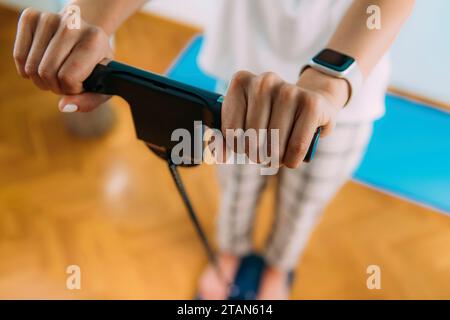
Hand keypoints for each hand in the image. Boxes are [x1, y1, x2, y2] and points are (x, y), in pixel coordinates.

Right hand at [13, 7, 112, 111]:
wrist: (87, 35)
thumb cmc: (96, 65)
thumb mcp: (102, 86)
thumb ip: (89, 101)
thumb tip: (63, 106)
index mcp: (95, 40)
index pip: (69, 77)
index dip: (72, 89)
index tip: (80, 84)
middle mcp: (72, 24)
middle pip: (47, 72)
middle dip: (56, 86)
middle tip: (66, 80)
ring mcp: (50, 18)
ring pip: (31, 67)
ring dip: (42, 79)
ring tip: (56, 72)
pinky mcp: (31, 17)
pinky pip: (19, 56)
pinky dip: (27, 69)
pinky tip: (41, 65)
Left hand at [221, 68, 348, 167]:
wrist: (311, 102)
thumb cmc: (271, 116)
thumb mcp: (245, 120)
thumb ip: (227, 138)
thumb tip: (221, 156)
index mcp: (241, 81)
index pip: (231, 131)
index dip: (237, 147)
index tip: (244, 146)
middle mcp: (264, 81)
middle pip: (252, 138)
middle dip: (257, 155)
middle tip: (263, 154)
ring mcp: (289, 90)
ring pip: (274, 145)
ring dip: (275, 160)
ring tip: (277, 155)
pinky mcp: (312, 103)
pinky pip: (296, 146)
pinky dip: (292, 160)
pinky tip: (291, 158)